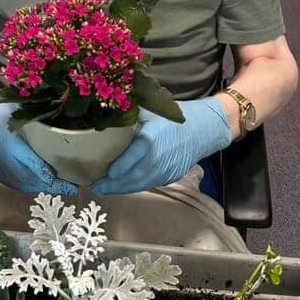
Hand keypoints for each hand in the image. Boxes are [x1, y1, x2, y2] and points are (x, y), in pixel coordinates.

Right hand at [0, 94, 77, 195]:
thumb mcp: (5, 103)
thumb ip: (30, 104)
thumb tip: (60, 99)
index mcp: (8, 143)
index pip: (33, 163)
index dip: (52, 174)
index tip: (72, 177)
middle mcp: (5, 162)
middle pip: (36, 180)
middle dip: (58, 184)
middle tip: (80, 181)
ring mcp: (2, 173)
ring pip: (30, 186)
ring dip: (50, 188)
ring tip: (70, 184)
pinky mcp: (0, 178)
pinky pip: (22, 186)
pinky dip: (38, 186)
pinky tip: (52, 183)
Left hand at [91, 97, 232, 195]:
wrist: (204, 129)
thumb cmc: (174, 118)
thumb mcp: (152, 110)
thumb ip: (130, 113)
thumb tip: (106, 112)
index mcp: (153, 138)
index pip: (135, 155)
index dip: (121, 166)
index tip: (107, 174)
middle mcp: (159, 157)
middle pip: (135, 175)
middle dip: (114, 185)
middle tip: (95, 187)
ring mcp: (166, 169)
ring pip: (141, 184)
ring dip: (121, 189)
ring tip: (103, 190)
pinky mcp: (170, 176)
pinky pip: (149, 184)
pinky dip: (133, 187)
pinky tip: (121, 186)